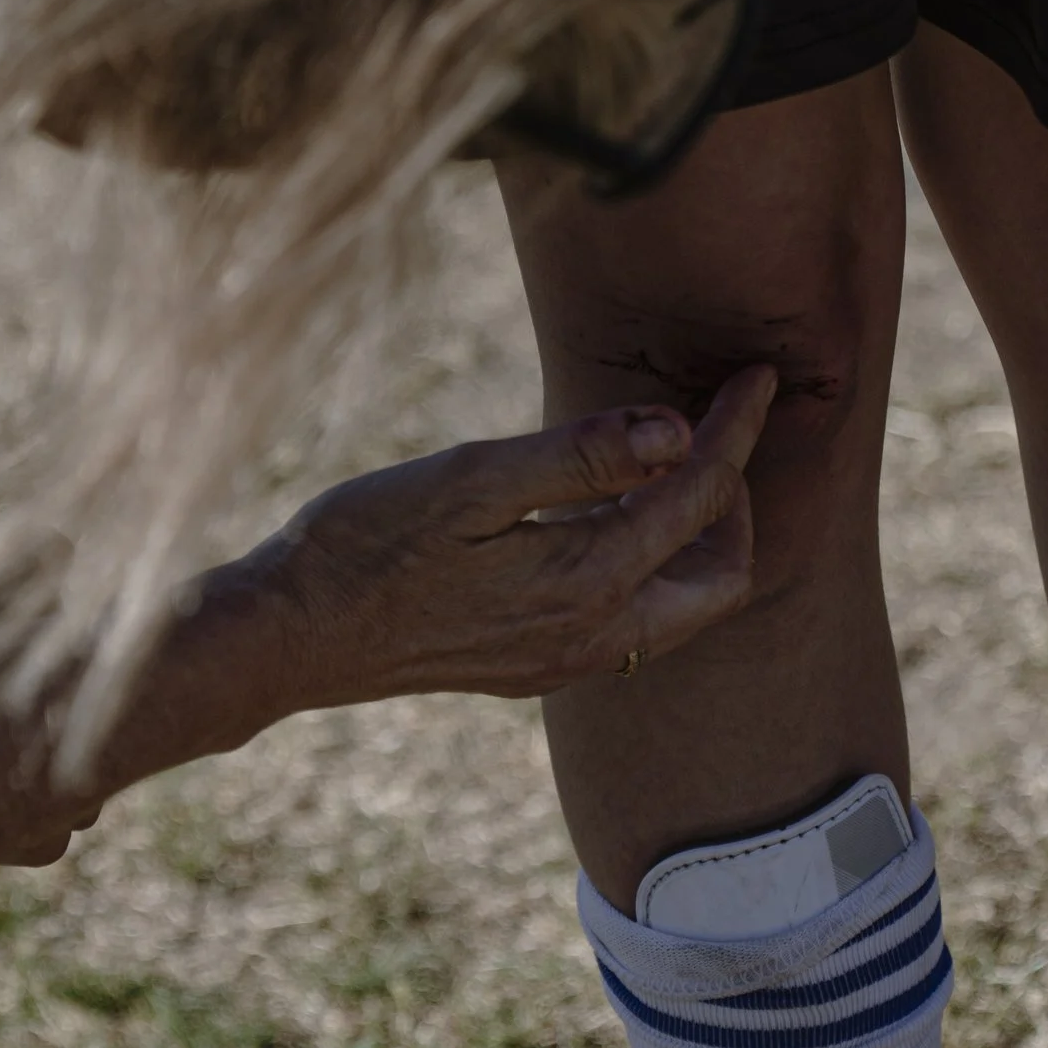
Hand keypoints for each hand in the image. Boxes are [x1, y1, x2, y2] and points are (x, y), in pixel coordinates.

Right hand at [256, 370, 775, 704]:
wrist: (291, 636)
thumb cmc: (364, 545)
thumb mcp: (469, 479)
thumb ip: (578, 457)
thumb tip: (674, 432)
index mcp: (587, 582)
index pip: (699, 498)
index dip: (735, 432)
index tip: (757, 379)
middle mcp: (592, 637)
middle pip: (722, 579)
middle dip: (736, 503)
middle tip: (715, 435)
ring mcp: (564, 661)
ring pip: (679, 609)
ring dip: (692, 539)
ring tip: (663, 466)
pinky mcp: (533, 668)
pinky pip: (630, 623)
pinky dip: (647, 566)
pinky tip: (603, 517)